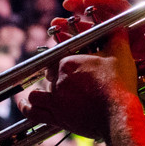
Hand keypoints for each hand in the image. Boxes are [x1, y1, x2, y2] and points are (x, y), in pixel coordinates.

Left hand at [18, 30, 140, 141]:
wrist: (120, 115)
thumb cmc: (119, 85)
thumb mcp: (120, 55)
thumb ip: (116, 37)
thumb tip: (118, 26)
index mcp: (69, 63)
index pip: (57, 59)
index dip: (62, 62)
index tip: (69, 65)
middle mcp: (59, 81)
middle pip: (48, 77)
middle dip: (54, 78)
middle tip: (65, 81)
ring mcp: (56, 101)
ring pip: (36, 94)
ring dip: (37, 93)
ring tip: (39, 93)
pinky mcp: (57, 118)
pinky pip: (34, 112)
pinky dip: (27, 108)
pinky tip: (24, 105)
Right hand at [54, 0, 144, 60]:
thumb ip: (129, 48)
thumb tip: (114, 33)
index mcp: (138, 30)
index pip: (120, 7)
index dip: (103, 1)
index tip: (85, 2)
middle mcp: (126, 35)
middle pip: (102, 17)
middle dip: (83, 10)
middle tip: (66, 5)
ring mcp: (116, 48)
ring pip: (92, 33)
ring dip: (74, 28)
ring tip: (56, 27)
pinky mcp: (106, 60)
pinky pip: (89, 48)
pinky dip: (75, 46)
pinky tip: (60, 45)